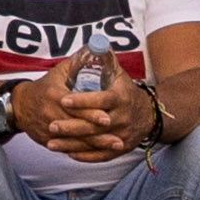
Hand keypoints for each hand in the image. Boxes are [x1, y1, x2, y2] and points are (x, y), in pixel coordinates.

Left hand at [26, 56, 153, 161]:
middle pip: (95, 125)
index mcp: (121, 98)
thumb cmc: (126, 91)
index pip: (101, 100)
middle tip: (50, 125)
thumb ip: (105, 60)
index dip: (83, 101)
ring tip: (50, 142)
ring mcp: (122, 135)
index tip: (64, 100)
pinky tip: (67, 153)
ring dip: (72, 144)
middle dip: (72, 126)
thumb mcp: (119, 74)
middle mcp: (123, 118)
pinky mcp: (120, 148)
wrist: (149, 115)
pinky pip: (102, 155)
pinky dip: (85, 156)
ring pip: (95, 142)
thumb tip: (94, 43)